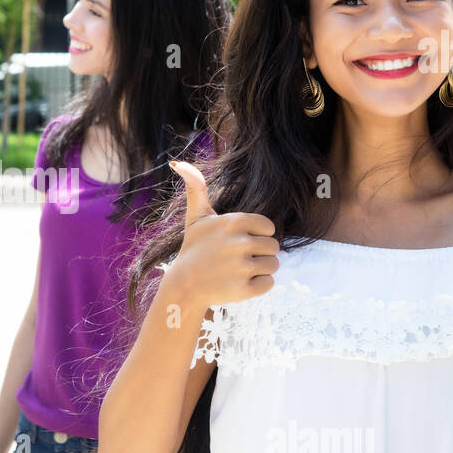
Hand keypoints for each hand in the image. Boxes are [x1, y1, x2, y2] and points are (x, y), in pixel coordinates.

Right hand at [166, 160, 279, 308]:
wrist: (184, 285)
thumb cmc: (194, 249)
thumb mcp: (196, 218)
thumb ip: (196, 189)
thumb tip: (179, 163)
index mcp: (234, 221)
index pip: (268, 227)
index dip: (257, 235)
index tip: (239, 242)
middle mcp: (240, 243)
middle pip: (274, 247)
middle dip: (259, 254)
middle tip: (237, 259)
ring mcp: (242, 267)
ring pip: (273, 265)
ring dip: (260, 270)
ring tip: (238, 271)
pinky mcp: (245, 290)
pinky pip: (269, 284)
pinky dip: (258, 286)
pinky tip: (239, 283)